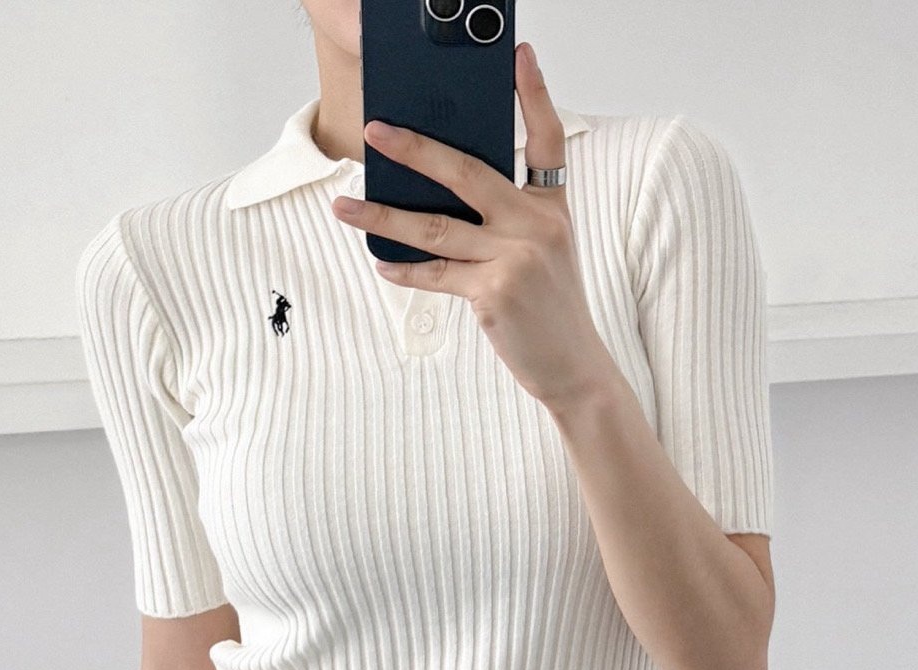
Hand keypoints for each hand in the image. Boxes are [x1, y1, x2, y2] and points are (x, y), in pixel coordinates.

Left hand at [332, 41, 612, 411]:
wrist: (573, 366)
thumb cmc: (551, 310)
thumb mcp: (543, 254)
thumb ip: (506, 221)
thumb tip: (443, 200)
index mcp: (550, 207)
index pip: (546, 139)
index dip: (534, 94)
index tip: (519, 55)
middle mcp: (536, 224)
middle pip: (466, 172)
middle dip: (415, 149)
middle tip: (376, 130)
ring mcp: (515, 257)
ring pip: (435, 227)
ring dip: (382, 215)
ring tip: (344, 206)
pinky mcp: (494, 292)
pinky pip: (435, 273)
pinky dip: (404, 270)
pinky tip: (381, 264)